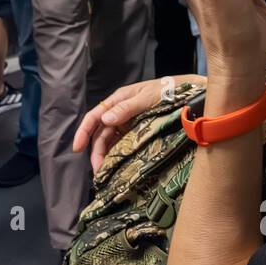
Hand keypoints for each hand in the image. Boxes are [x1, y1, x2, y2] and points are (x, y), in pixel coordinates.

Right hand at [74, 76, 205, 172]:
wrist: (188, 93)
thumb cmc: (166, 91)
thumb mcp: (147, 97)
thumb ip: (127, 108)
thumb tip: (106, 119)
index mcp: (117, 100)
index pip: (94, 117)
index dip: (83, 132)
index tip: (77, 148)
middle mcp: (119, 113)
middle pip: (100, 134)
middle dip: (96, 152)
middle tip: (98, 170)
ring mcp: (128, 124)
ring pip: (110, 142)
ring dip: (106, 156)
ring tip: (105, 173)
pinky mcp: (137, 133)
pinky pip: (123, 145)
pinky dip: (118, 156)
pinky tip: (117, 168)